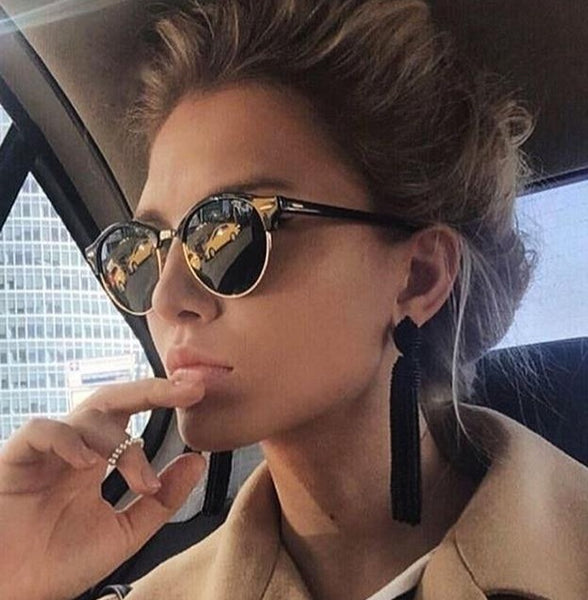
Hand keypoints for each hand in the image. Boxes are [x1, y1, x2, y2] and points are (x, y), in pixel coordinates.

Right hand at [0, 378, 206, 599]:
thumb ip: (162, 499)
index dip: (162, 398)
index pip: (132, 414)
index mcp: (98, 459)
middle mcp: (74, 448)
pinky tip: (88, 462)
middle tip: (187, 390)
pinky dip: (67, 439)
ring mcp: (46, 452)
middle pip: (113, 398)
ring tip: (140, 479)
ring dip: (119, 440)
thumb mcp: (125, 531)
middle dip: (151, 390)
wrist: (12, 596)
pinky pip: (41, 430)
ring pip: (86, 415)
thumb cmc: (59, 563)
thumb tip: (198, 461)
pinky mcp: (16, 459)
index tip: (197, 393)